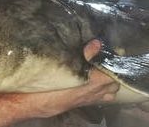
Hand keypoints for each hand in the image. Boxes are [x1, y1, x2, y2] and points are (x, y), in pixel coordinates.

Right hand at [0, 39, 119, 126]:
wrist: (30, 104)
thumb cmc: (47, 86)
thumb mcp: (65, 68)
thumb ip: (84, 56)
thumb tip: (97, 44)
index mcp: (93, 84)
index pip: (113, 74)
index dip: (116, 63)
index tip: (117, 53)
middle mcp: (93, 94)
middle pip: (113, 86)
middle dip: (114, 74)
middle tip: (108, 61)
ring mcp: (87, 100)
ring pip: (107, 94)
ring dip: (108, 85)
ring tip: (102, 72)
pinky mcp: (79, 103)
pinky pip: (96, 98)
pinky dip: (99, 91)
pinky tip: (91, 83)